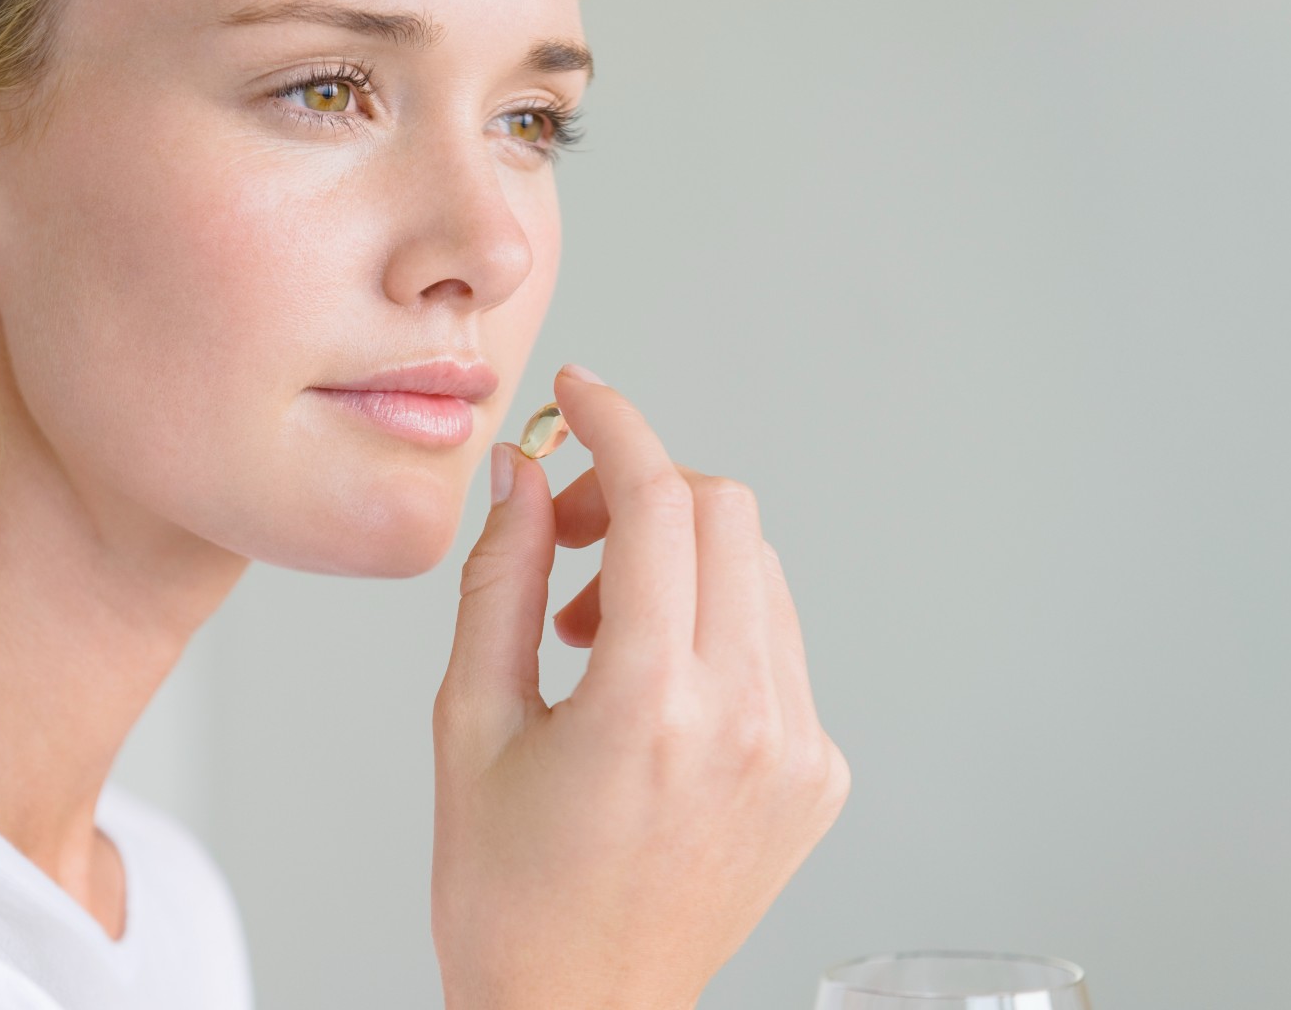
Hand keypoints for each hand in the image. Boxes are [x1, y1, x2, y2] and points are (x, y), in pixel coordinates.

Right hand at [432, 364, 850, 1009]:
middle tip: (569, 536)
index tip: (580, 395)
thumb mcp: (471, 723)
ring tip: (596, 633)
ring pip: (759, 572)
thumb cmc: (508, 894)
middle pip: (727, 513)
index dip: (615, 424)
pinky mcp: (819, 776)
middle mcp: (748, 719)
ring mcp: (798, 749)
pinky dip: (714, 628)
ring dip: (678, 563)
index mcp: (652, 704)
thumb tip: (524, 473)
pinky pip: (777, 644)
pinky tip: (648, 689)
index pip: (661, 500)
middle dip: (643, 491)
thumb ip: (502, 579)